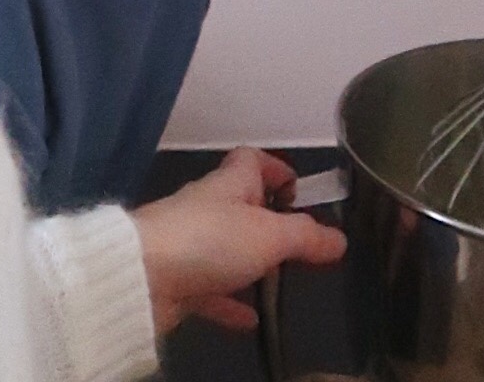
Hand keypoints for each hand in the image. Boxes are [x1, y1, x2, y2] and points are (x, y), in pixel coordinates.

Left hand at [131, 147, 344, 335]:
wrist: (144, 277)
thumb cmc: (210, 241)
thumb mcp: (268, 235)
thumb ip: (305, 236)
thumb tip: (340, 238)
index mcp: (229, 185)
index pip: (251, 161)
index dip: (275, 168)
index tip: (298, 188)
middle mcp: (209, 208)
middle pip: (242, 205)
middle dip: (269, 221)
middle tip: (300, 245)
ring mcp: (191, 245)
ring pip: (228, 250)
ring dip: (252, 264)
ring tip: (282, 283)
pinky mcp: (180, 281)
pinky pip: (212, 291)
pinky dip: (231, 303)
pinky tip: (252, 322)